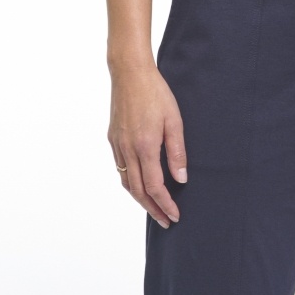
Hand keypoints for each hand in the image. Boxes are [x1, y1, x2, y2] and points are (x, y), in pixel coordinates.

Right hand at [108, 61, 187, 227]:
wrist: (129, 73)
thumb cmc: (155, 93)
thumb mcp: (174, 121)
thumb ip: (177, 152)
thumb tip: (181, 179)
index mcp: (145, 147)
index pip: (155, 187)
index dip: (165, 204)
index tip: (175, 215)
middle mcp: (127, 150)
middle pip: (138, 191)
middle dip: (153, 209)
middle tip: (165, 221)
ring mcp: (117, 145)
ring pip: (126, 182)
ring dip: (140, 199)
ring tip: (154, 208)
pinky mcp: (112, 139)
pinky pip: (120, 169)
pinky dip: (131, 183)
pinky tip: (140, 184)